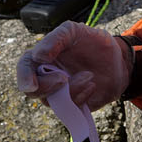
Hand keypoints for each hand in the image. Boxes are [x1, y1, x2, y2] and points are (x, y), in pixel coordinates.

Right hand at [14, 22, 130, 107]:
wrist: (118, 60)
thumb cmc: (93, 42)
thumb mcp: (74, 31)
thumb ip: (55, 39)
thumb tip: (38, 56)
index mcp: (42, 58)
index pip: (24, 68)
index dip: (23, 77)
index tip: (32, 84)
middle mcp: (46, 78)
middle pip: (33, 91)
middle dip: (47, 86)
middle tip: (64, 78)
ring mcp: (59, 94)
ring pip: (53, 101)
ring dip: (72, 89)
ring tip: (89, 76)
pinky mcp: (73, 106)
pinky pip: (70, 109)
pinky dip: (82, 97)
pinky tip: (92, 85)